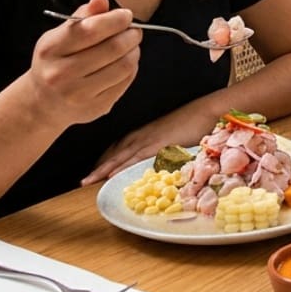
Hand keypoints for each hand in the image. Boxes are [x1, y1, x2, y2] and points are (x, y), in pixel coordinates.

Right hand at [26, 0, 141, 131]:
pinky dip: (131, 68)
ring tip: (132, 45)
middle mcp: (61, 74)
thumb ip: (82, 16)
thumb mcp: (60, 36)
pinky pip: (124, 83)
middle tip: (135, 30)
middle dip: (130, 35)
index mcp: (51, 49)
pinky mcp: (94, 108)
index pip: (90, 30)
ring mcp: (78, 94)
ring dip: (134, 51)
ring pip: (123, 66)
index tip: (126, 15)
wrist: (42, 103)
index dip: (114, 20)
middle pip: (112, 48)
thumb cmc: (56, 61)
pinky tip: (127, 62)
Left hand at [84, 107, 204, 184]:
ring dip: (103, 169)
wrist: (207, 110)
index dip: (105, 160)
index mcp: (145, 133)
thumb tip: (162, 158)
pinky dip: (122, 166)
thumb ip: (164, 148)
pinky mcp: (158, 143)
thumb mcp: (174, 137)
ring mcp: (149, 138)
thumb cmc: (195, 122)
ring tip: (88, 181)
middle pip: (114, 152)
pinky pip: (135, 157)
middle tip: (83, 181)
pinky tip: (111, 175)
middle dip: (98, 167)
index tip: (93, 172)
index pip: (118, 148)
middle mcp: (143, 135)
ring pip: (120, 156)